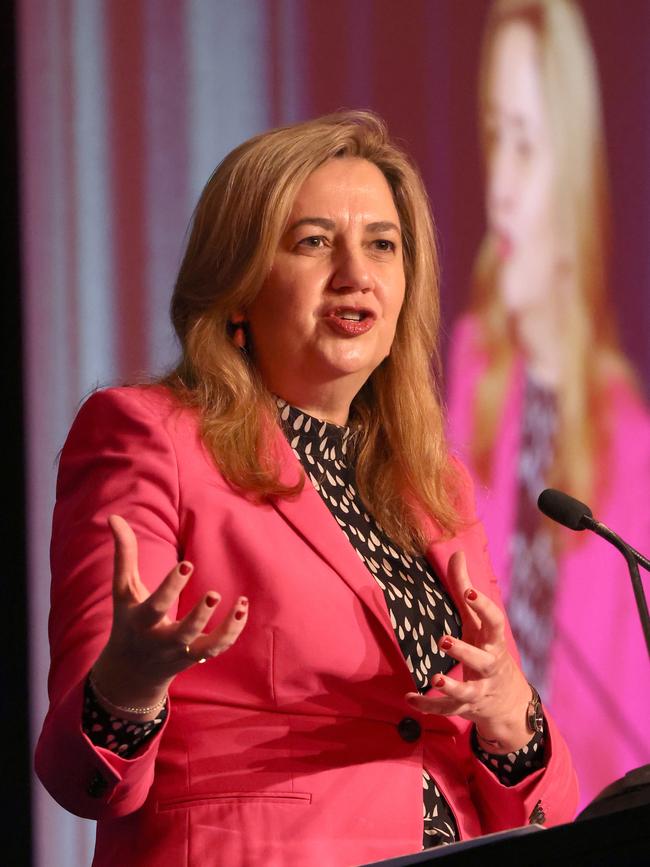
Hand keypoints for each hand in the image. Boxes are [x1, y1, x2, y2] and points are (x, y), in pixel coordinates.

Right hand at [91, 515, 247, 718]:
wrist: (131, 672)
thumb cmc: (128, 619)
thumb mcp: (122, 589)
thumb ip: (123, 553)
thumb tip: (114, 517)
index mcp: (140, 621)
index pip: (155, 606)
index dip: (171, 587)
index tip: (188, 565)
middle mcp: (161, 641)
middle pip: (182, 633)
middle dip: (199, 616)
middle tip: (214, 594)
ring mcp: (181, 652)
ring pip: (205, 647)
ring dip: (225, 628)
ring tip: (239, 603)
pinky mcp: (197, 656)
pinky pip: (218, 648)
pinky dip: (233, 631)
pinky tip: (242, 608)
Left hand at [405, 551, 531, 752]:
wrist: (509, 703)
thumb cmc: (488, 650)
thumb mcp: (478, 622)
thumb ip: (465, 589)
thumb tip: (457, 552)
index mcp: (493, 641)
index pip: (494, 621)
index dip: (483, 606)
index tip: (468, 592)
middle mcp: (490, 666)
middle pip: (482, 660)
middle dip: (464, 651)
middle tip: (443, 640)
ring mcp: (479, 689)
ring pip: (467, 691)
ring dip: (451, 685)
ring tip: (434, 678)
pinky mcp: (466, 707)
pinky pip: (447, 709)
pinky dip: (428, 705)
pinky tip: (409, 698)